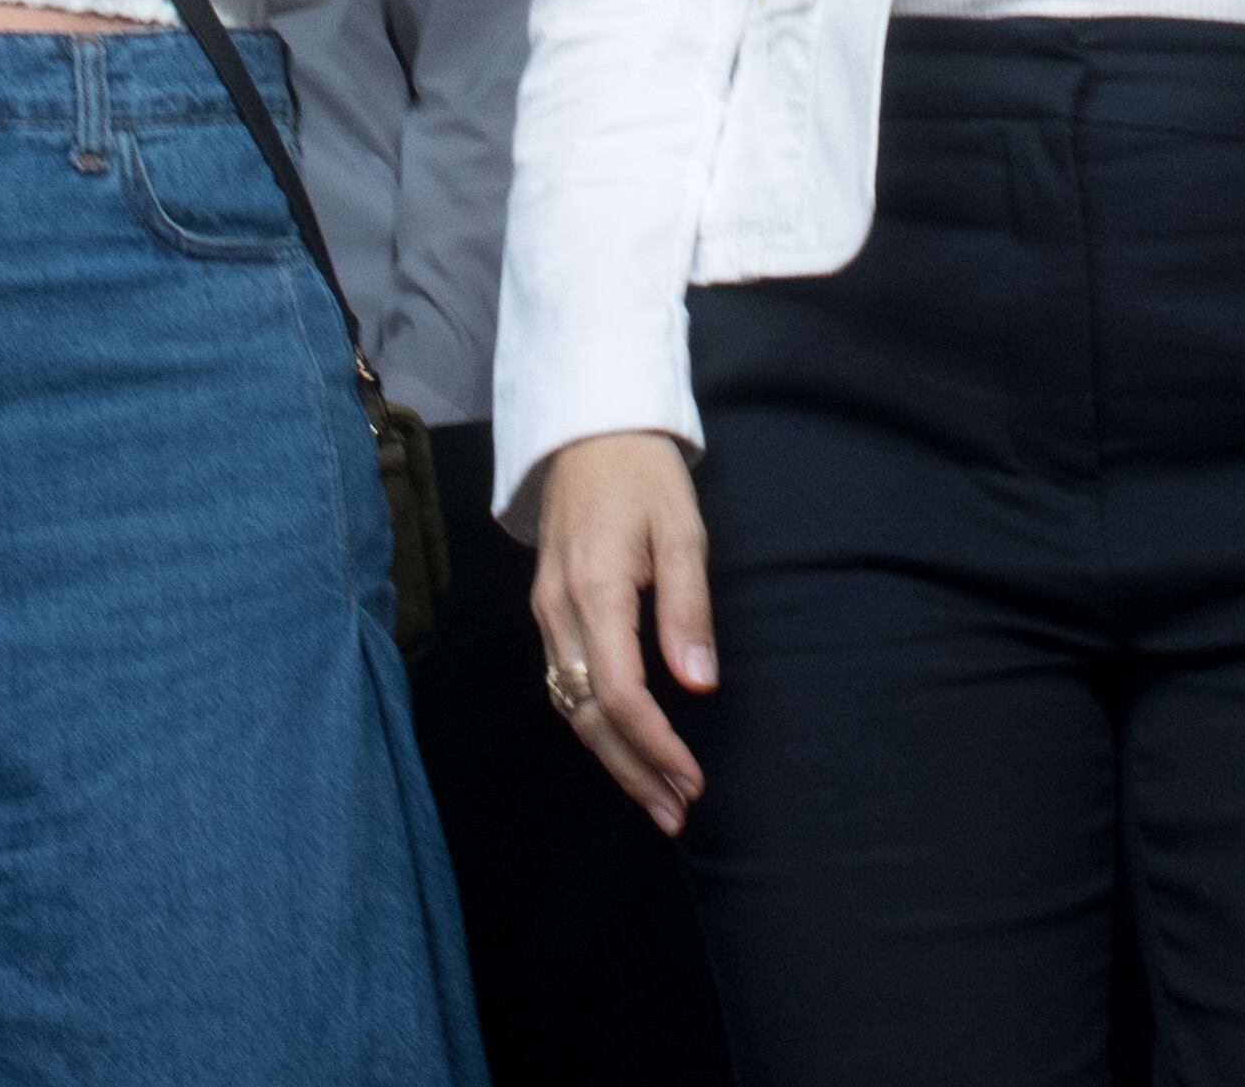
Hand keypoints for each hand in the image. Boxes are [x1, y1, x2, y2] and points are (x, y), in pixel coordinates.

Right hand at [530, 431, 712, 834]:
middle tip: (677, 813)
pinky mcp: (547, 611)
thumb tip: (698, 684)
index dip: (655, 746)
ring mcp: (546, 613)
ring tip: (658, 797)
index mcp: (595, 590)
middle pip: (587, 716)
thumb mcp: (682, 530)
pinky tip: (625, 747)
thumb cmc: (644, 475)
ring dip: (613, 758)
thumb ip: (688, 608)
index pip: (618, 694)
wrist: (587, 431)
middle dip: (633, 772)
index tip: (693, 780)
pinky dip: (594, 726)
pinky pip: (563, 685)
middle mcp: (559, 611)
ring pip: (570, 708)